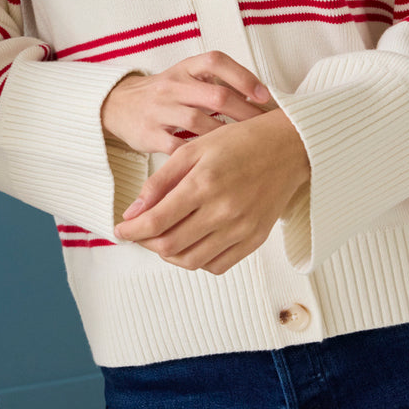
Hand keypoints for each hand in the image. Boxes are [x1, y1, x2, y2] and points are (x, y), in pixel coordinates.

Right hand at [100, 50, 270, 155]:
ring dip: (225, 136)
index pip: (216, 62)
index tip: (264, 95)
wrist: (118, 105)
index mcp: (185, 68)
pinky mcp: (148, 133)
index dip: (243, 76)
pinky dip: (197, 153)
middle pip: (215, 95)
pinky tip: (214, 161)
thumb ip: (217, 84)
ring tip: (245, 147)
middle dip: (244, 112)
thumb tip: (263, 99)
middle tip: (264, 128)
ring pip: (198, 121)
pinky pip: (177, 146)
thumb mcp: (186, 79)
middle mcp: (172, 85)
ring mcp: (159, 109)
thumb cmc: (166, 94)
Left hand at [113, 109, 309, 274]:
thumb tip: (133, 212)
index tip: (119, 229)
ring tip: (161, 237)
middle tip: (137, 232)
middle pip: (169, 245)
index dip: (131, 230)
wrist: (289, 148)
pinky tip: (190, 242)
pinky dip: (196, 260)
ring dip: (168, 254)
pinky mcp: (255, 239)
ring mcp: (241, 229)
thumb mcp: (193, 150)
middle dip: (145, 242)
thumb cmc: (238, 142)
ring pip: (191, 261)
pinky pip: (217, 265)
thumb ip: (160, 182)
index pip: (156, 222)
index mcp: (204, 183)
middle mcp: (223, 211)